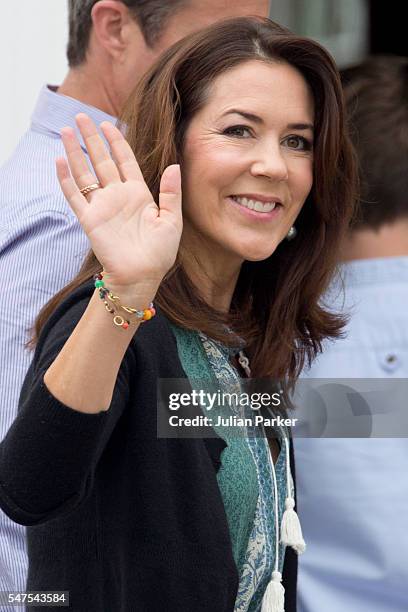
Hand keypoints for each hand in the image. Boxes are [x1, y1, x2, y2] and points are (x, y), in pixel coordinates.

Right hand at [56, 113, 182, 291]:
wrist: (142, 276)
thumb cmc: (159, 253)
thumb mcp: (172, 220)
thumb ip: (171, 193)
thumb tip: (175, 165)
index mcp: (138, 194)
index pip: (124, 161)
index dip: (116, 142)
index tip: (108, 124)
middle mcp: (118, 196)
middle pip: (102, 160)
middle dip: (92, 138)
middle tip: (81, 116)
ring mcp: (102, 207)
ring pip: (85, 173)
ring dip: (75, 152)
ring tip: (66, 131)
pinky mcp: (90, 220)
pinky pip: (75, 196)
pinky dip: (66, 180)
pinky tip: (60, 161)